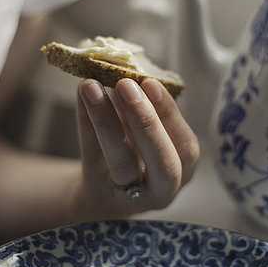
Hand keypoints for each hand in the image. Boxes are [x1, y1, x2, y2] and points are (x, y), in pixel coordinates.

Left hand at [75, 77, 199, 219]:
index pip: (185, 147)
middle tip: (125, 84)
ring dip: (107, 122)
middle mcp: (161, 191)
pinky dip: (86, 123)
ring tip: (92, 86)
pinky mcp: (97, 193)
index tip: (151, 83)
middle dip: (146, 122)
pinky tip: (82, 96)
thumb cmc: (136, 156)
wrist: (103, 194)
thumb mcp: (149, 136)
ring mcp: (128, 198)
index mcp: (183, 170)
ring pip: (121, 164)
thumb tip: (129, 68)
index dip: (170, 115)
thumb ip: (146, 108)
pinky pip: (92, 157)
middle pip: (162, 164)